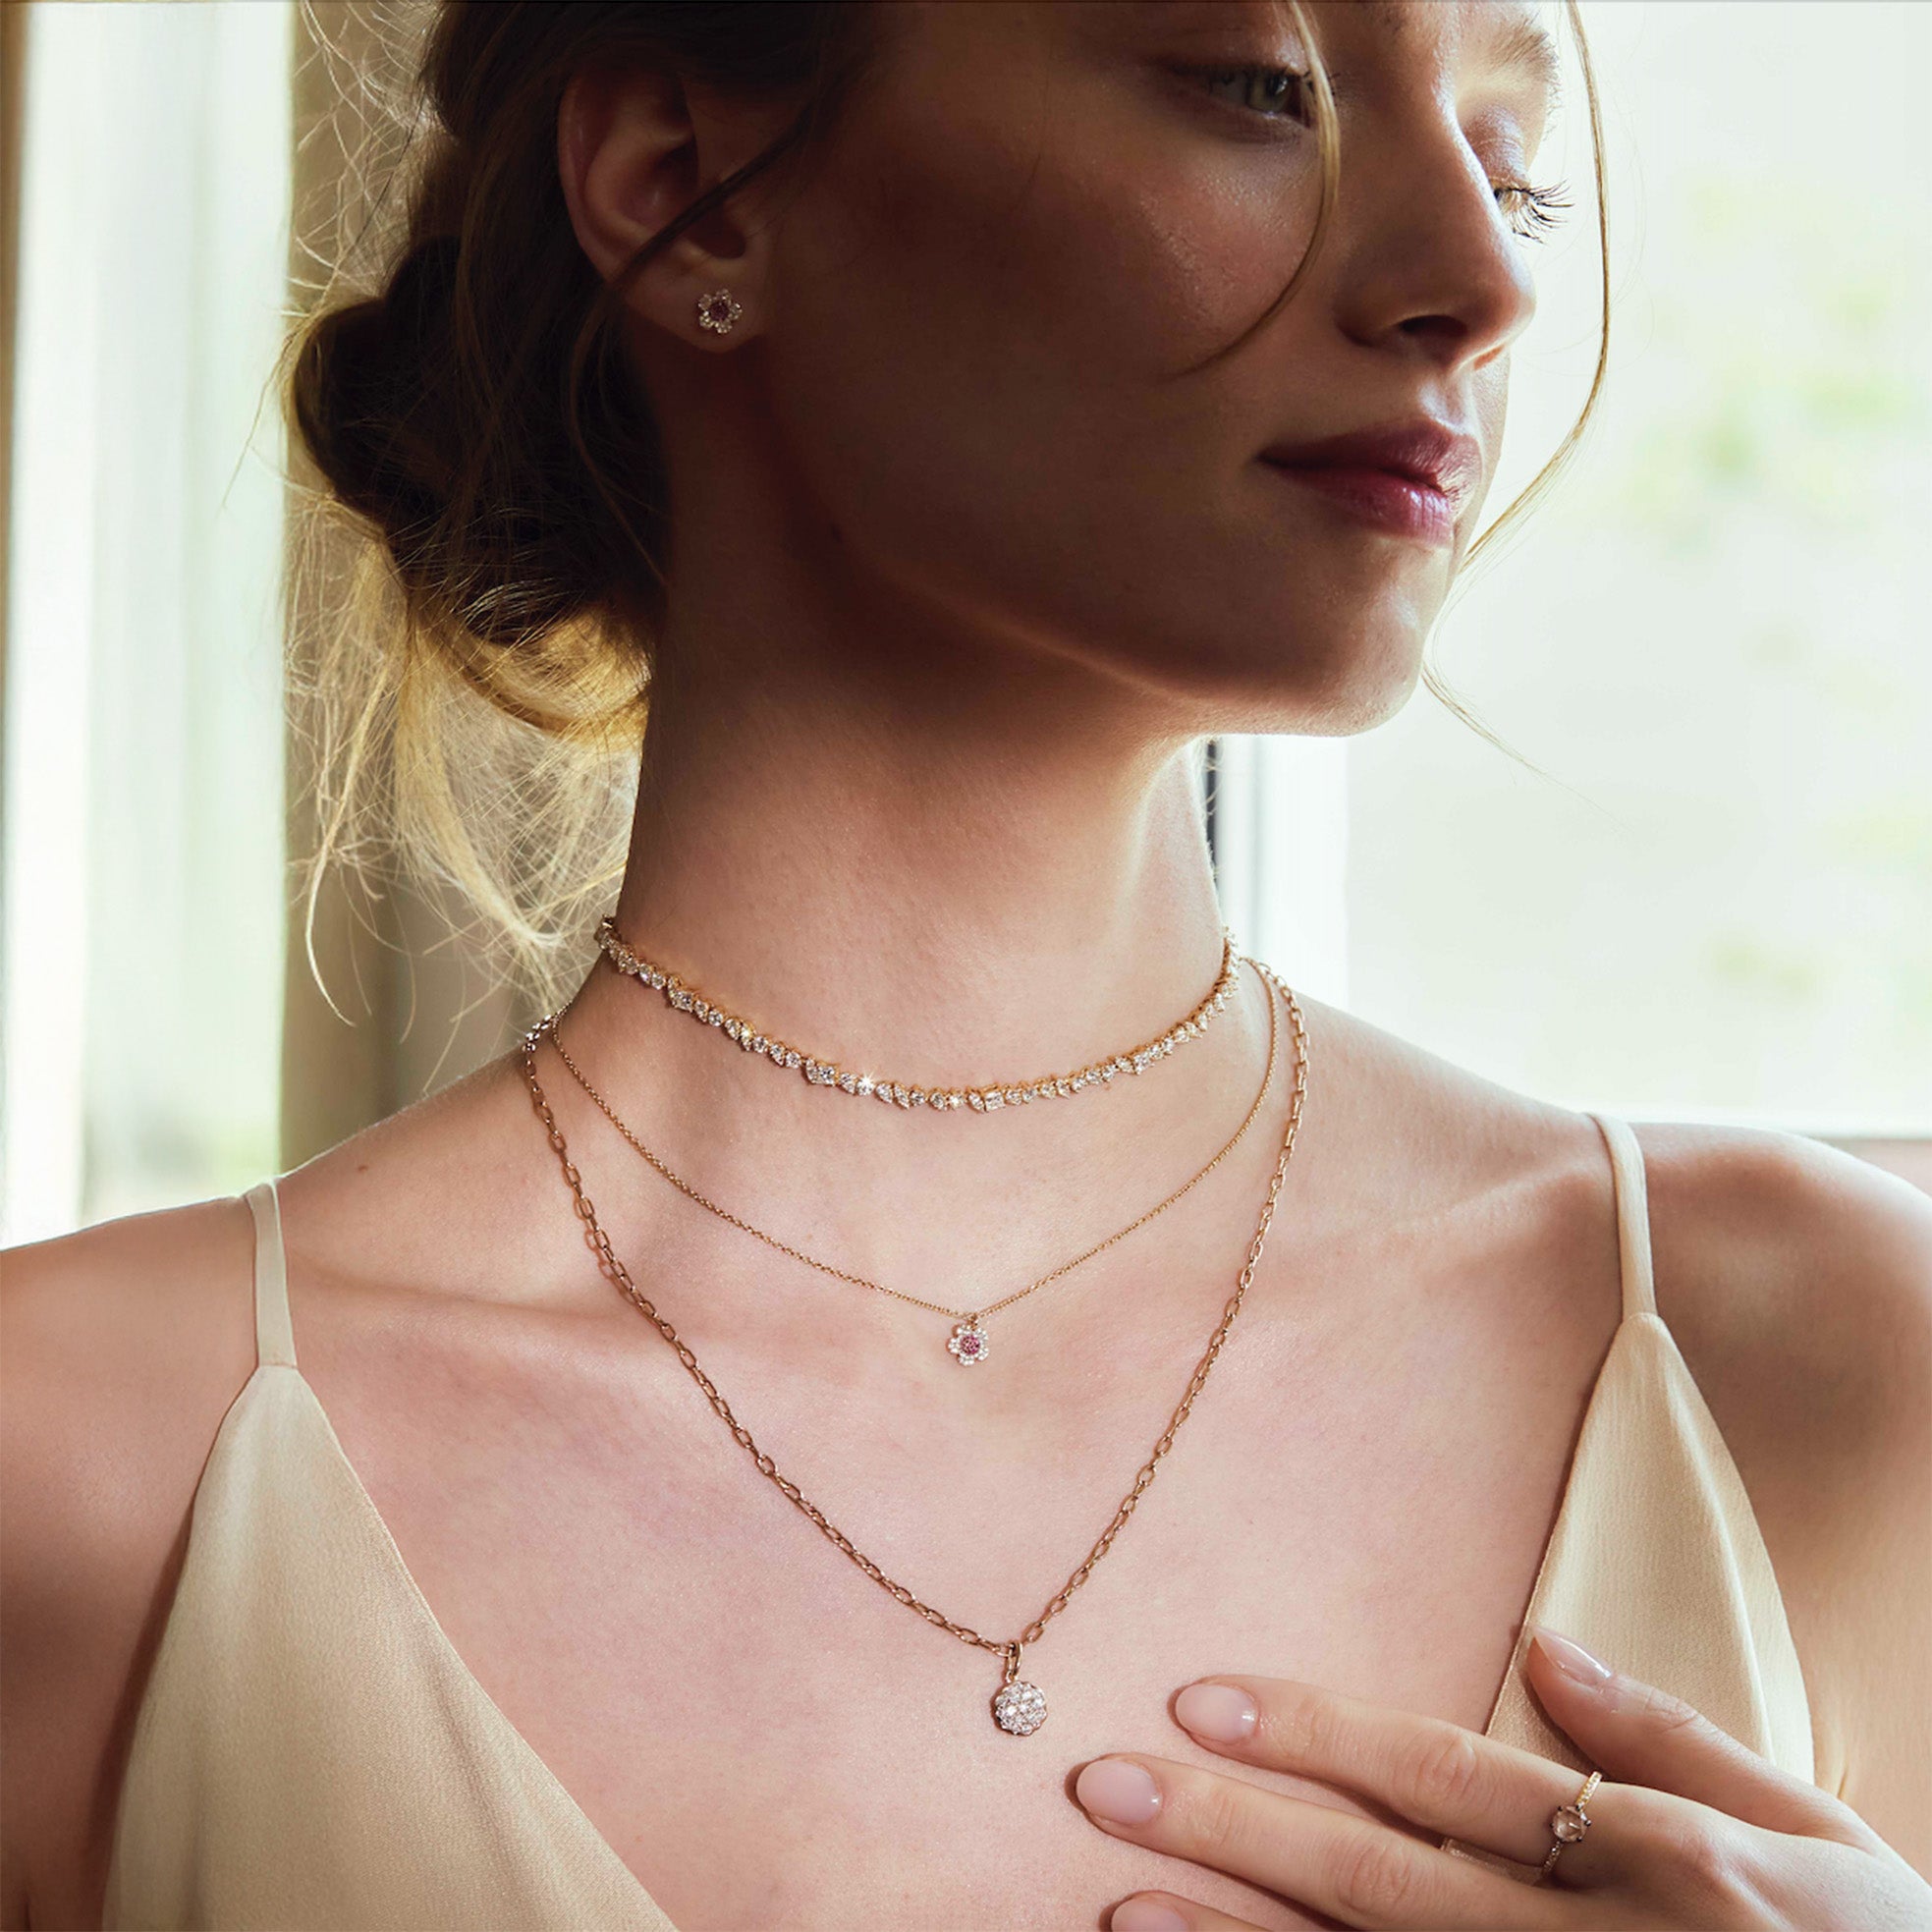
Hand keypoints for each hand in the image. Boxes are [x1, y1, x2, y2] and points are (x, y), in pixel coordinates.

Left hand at [1070, 1624, 1930, 1928]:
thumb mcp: (1811, 1831)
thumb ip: (1674, 1735)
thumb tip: (1544, 1646)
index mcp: (1650, 1856)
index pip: (1446, 1778)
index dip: (1318, 1735)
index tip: (1201, 1696)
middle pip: (1379, 1879)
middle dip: (1233, 1829)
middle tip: (1104, 1786)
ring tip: (1120, 1905)